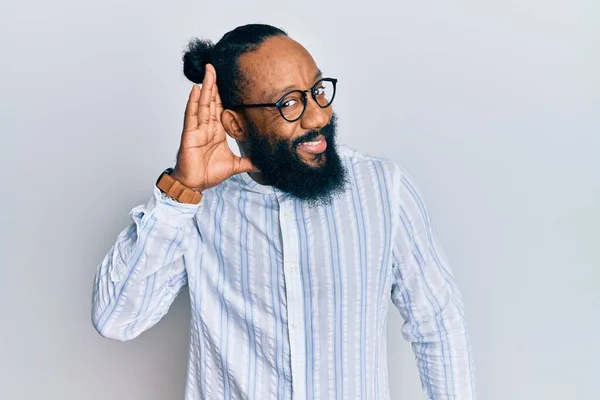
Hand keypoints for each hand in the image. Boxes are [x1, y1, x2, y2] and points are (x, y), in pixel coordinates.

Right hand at [171, 64, 255, 190]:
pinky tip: (195, 90)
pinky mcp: (190, 135)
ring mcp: (197, 129)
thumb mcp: (235, 166)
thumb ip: (248, 162)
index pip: (220, 108)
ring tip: (208, 72)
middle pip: (211, 101)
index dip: (222, 94)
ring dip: (205, 88)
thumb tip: (263, 163)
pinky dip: (193, 102)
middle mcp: (206, 127)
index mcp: (217, 131)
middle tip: (215, 66)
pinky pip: (191, 116)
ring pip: (202, 104)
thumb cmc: (209, 174)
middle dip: (213, 84)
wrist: (196, 185)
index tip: (227, 79)